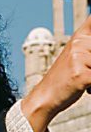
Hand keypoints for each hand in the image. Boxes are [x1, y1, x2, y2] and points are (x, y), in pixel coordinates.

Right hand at [22, 15, 90, 131]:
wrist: (45, 96)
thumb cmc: (66, 77)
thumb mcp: (79, 54)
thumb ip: (90, 45)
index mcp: (80, 35)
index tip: (89, 43)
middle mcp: (79, 42)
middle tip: (89, 70)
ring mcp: (78, 57)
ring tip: (87, 79)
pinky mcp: (80, 74)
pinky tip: (86, 88)